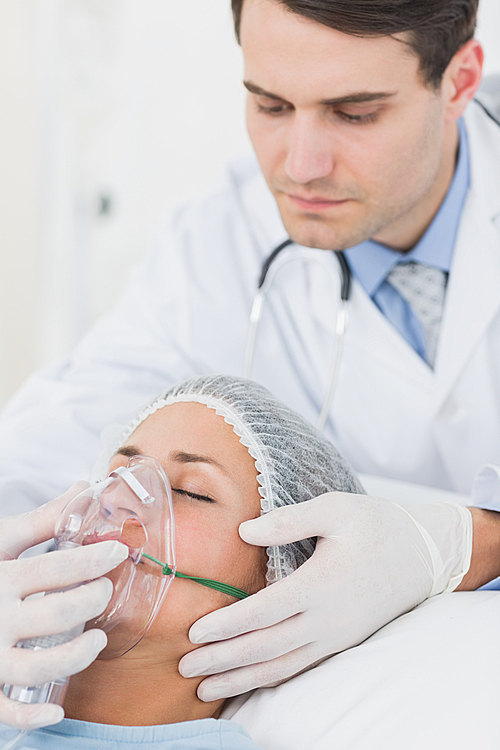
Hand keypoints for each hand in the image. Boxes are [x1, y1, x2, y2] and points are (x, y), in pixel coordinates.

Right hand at [0, 482, 127, 729]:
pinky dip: (30, 719)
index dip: (94, 559)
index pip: (56, 568)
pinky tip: (57, 710)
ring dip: (76, 655)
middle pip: (58, 613)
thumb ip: (41, 520)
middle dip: (92, 600)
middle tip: (104, 592)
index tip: (119, 551)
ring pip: (38, 666)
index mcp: (1, 578)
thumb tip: (80, 488)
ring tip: (97, 640)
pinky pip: (5, 711)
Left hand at [179, 492, 471, 700]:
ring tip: (206, 688)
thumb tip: (243, 531)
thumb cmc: (376, 525)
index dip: (227, 624)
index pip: (264, 612)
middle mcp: (326, 618)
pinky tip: (248, 680)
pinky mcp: (342, 640)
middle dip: (223, 660)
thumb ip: (289, 520)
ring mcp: (335, 635)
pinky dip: (269, 678)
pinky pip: (300, 666)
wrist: (423, 554)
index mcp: (320, 583)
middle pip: (265, 647)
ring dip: (241, 678)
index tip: (194, 632)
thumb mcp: (335, 509)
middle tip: (185, 668)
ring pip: (281, 665)